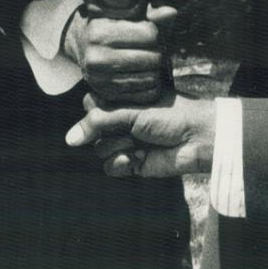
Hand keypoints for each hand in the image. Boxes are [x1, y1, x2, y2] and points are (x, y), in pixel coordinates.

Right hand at [62, 3, 176, 105]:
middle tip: (152, 49)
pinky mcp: (108, 95)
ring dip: (156, 70)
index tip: (149, 33)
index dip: (155, 33)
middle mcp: (96, 57)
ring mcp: (100, 80)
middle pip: (154, 58)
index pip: (150, 34)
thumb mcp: (127, 14)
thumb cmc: (112, 26)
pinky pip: (146, 94)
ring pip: (152, 78)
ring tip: (148, 61)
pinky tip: (144, 74)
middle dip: (158, 52)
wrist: (83, 47)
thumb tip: (171, 12)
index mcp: (100, 32)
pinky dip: (151, 85)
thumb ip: (151, 13)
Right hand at [65, 92, 215, 177]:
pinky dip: (121, 163)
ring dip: (118, 145)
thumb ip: (98, 122)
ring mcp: (125, 142)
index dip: (98, 108)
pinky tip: (137, 158)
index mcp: (122, 101)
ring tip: (140, 142)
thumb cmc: (170, 115)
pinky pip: (109, 167)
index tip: (118, 106)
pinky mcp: (132, 163)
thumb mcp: (132, 111)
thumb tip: (69, 140)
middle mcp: (121, 121)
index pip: (90, 104)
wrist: (197, 138)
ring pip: (99, 149)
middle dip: (109, 128)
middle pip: (92, 128)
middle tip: (133, 125)